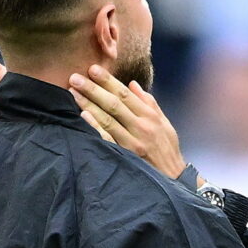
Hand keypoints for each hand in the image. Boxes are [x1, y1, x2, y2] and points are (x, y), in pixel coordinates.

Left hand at [70, 66, 185, 178]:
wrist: (174, 178)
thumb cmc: (167, 149)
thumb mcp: (164, 123)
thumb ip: (148, 102)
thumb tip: (132, 84)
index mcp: (149, 116)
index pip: (125, 94)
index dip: (108, 81)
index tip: (93, 69)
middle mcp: (141, 127)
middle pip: (113, 104)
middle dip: (93, 89)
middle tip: (75, 77)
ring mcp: (132, 142)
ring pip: (107, 119)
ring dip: (89, 105)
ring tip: (73, 92)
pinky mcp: (126, 156)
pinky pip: (107, 140)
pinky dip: (95, 128)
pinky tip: (83, 117)